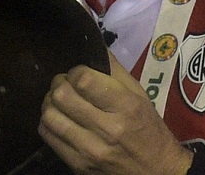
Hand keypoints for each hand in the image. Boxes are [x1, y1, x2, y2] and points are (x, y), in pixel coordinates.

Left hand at [38, 52, 192, 174]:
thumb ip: (113, 69)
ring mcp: (90, 150)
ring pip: (49, 115)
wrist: (157, 173)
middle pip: (61, 95)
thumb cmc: (148, 129)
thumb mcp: (139, 95)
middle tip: (67, 85)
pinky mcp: (77, 165)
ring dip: (51, 103)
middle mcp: (107, 129)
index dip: (76, 71)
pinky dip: (49, 122)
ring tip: (61, 102)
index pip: (83, 79)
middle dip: (60, 84)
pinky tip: (61, 119)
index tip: (80, 74)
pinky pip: (47, 135)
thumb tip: (91, 41)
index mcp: (125, 107)